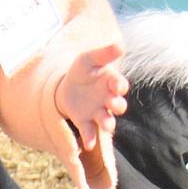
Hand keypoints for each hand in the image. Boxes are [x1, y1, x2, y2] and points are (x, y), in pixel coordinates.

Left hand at [53, 41, 128, 155]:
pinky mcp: (84, 122)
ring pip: (107, 120)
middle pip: (118, 105)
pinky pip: (89, 132)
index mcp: (111, 83)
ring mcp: (97, 112)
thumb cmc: (83, 70)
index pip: (120, 85)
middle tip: (113, 103)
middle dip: (117, 105)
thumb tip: (120, 45)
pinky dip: (90, 138)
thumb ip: (103, 53)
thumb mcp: (89, 59)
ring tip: (106, 125)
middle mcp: (108, 99)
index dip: (119, 85)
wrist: (67, 86)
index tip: (117, 85)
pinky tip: (87, 143)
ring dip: (108, 123)